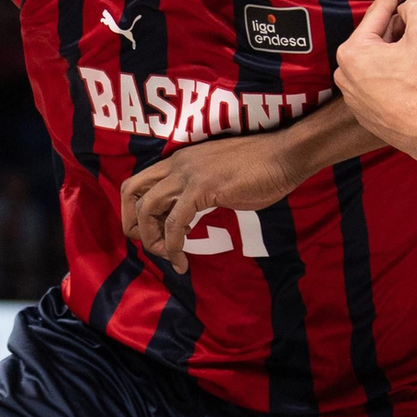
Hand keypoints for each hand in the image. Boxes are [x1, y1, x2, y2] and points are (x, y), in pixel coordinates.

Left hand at [120, 129, 297, 273]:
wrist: (285, 156)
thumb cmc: (261, 169)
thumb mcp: (218, 179)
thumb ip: (200, 191)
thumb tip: (189, 213)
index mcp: (179, 161)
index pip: (138, 183)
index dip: (138, 212)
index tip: (158, 231)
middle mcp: (177, 165)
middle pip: (131, 192)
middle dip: (133, 224)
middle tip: (152, 246)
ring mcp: (188, 175)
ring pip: (148, 209)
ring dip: (153, 240)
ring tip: (170, 257)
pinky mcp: (202, 188)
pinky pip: (174, 223)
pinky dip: (172, 247)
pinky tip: (182, 260)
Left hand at [334, 0, 416, 155]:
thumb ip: (415, 8)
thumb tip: (410, 5)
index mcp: (352, 51)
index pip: (376, 13)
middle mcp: (346, 74)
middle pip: (379, 37)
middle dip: (406, 23)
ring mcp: (355, 97)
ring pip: (381, 59)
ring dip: (404, 45)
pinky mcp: (367, 113)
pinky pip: (381, 81)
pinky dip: (398, 69)